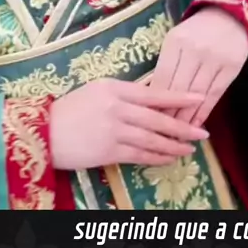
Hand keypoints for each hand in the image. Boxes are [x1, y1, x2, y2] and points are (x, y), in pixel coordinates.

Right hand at [50, 79, 207, 170]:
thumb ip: (125, 93)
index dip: (179, 98)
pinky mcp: (108, 152)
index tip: (199, 99)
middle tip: (203, 133)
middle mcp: (118, 109)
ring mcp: (114, 131)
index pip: (155, 93)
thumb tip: (155, 99)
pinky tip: (168, 158)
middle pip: (158, 119)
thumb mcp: (98, 90)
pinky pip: (139, 155)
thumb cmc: (72, 108)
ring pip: (152, 140)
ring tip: (189, 149)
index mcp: (116, 89)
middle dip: (183, 127)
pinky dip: (156, 158)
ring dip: (173, 146)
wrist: (44, 131)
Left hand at [149, 6, 247, 126]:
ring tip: (177, 134)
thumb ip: (166, 65)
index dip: (155, 103)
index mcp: (176, 42)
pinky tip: (196, 124)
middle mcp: (195, 50)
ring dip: (186, 118)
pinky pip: (214, 95)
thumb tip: (152, 99)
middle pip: (177, 90)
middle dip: (168, 115)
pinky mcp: (231, 68)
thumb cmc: (196, 31)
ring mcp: (214, 59)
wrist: (230, 16)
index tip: (148, 120)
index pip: (162, 79)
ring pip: (195, 96)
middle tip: (160, 134)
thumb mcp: (176, 41)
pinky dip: (204, 112)